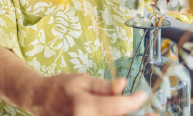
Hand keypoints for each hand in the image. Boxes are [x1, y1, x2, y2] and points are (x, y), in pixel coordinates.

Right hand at [25, 73, 151, 115]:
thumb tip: (123, 85)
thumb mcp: (82, 80)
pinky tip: (126, 115)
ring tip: (144, 115)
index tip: (143, 96)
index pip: (116, 106)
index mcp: (84, 106)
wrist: (39, 100)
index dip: (133, 102)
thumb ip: (104, 86)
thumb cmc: (60, 87)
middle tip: (153, 114)